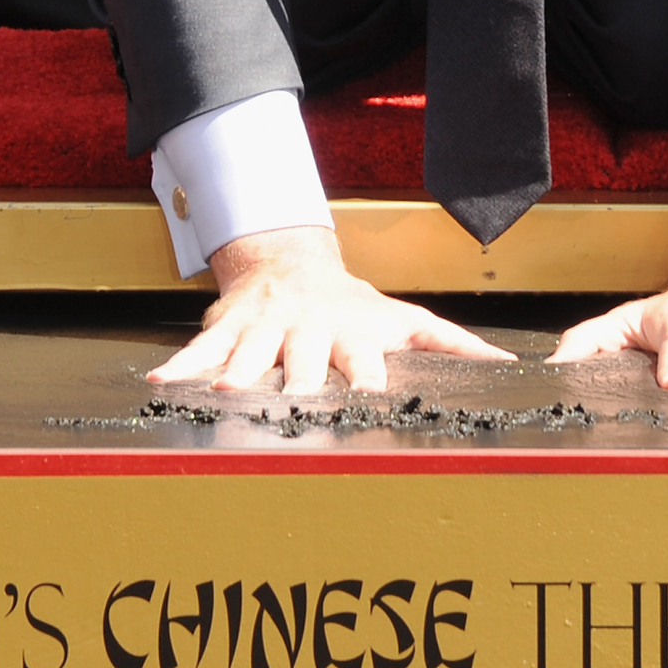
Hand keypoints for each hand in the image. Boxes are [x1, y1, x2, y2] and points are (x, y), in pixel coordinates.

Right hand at [145, 225, 516, 393]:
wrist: (289, 260)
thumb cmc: (352, 304)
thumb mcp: (404, 317)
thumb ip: (452, 343)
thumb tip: (508, 364)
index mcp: (351, 333)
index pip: (363, 360)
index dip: (367, 381)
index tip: (371, 404)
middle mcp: (306, 330)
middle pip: (302, 361)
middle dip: (295, 384)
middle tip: (288, 408)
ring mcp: (264, 327)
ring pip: (248, 354)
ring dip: (235, 373)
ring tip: (221, 395)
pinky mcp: (227, 327)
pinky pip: (200, 348)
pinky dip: (181, 366)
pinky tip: (158, 385)